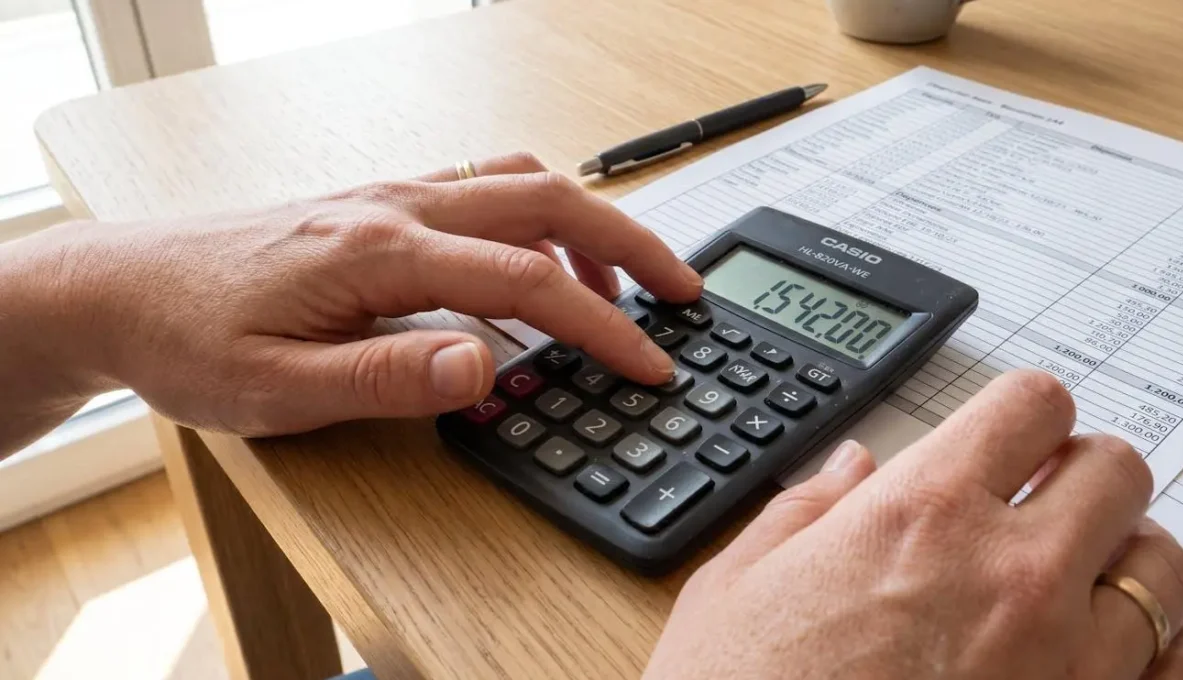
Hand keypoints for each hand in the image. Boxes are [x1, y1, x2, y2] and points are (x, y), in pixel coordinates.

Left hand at [3, 153, 700, 438]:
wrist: (118, 287)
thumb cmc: (189, 337)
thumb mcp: (279, 389)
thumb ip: (390, 376)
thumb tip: (490, 364)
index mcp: (383, 252)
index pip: (528, 281)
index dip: (603, 327)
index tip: (650, 363)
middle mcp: (396, 207)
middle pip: (548, 200)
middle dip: (631, 244)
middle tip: (683, 292)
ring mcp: (389, 197)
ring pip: (520, 184)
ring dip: (587, 227)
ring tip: (621, 285)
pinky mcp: (377, 206)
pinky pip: (482, 192)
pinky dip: (536, 220)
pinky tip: (534, 264)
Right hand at [647, 370, 1182, 679]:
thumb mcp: (737, 587)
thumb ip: (805, 510)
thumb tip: (849, 469)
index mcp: (920, 515)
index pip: (1032, 405)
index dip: (1026, 414)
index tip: (1017, 439)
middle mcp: (1010, 575)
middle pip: (1117, 471)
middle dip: (1085, 475)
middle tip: (1052, 501)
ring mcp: (1064, 659)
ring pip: (1163, 569)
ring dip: (1128, 560)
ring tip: (1086, 577)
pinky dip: (1165, 648)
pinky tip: (1122, 649)